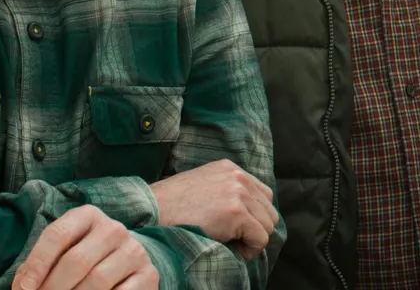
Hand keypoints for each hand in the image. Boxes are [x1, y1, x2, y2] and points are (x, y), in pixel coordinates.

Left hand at [14, 205, 156, 289]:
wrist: (127, 261)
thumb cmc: (85, 258)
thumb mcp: (64, 251)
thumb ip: (41, 265)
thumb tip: (21, 288)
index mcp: (88, 216)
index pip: (57, 235)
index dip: (37, 264)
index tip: (23, 289)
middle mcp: (113, 229)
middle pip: (76, 261)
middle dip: (52, 288)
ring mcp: (134, 251)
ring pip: (97, 280)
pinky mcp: (149, 274)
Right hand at [150, 159, 277, 259]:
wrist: (150, 212)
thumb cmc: (171, 208)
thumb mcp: (203, 187)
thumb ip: (226, 191)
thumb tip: (248, 215)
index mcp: (230, 169)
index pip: (263, 195)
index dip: (254, 217)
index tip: (236, 230)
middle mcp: (237, 176)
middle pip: (269, 210)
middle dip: (255, 229)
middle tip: (234, 241)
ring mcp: (238, 192)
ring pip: (268, 225)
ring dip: (252, 240)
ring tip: (230, 245)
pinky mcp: (236, 212)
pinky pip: (261, 238)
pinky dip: (250, 250)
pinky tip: (231, 249)